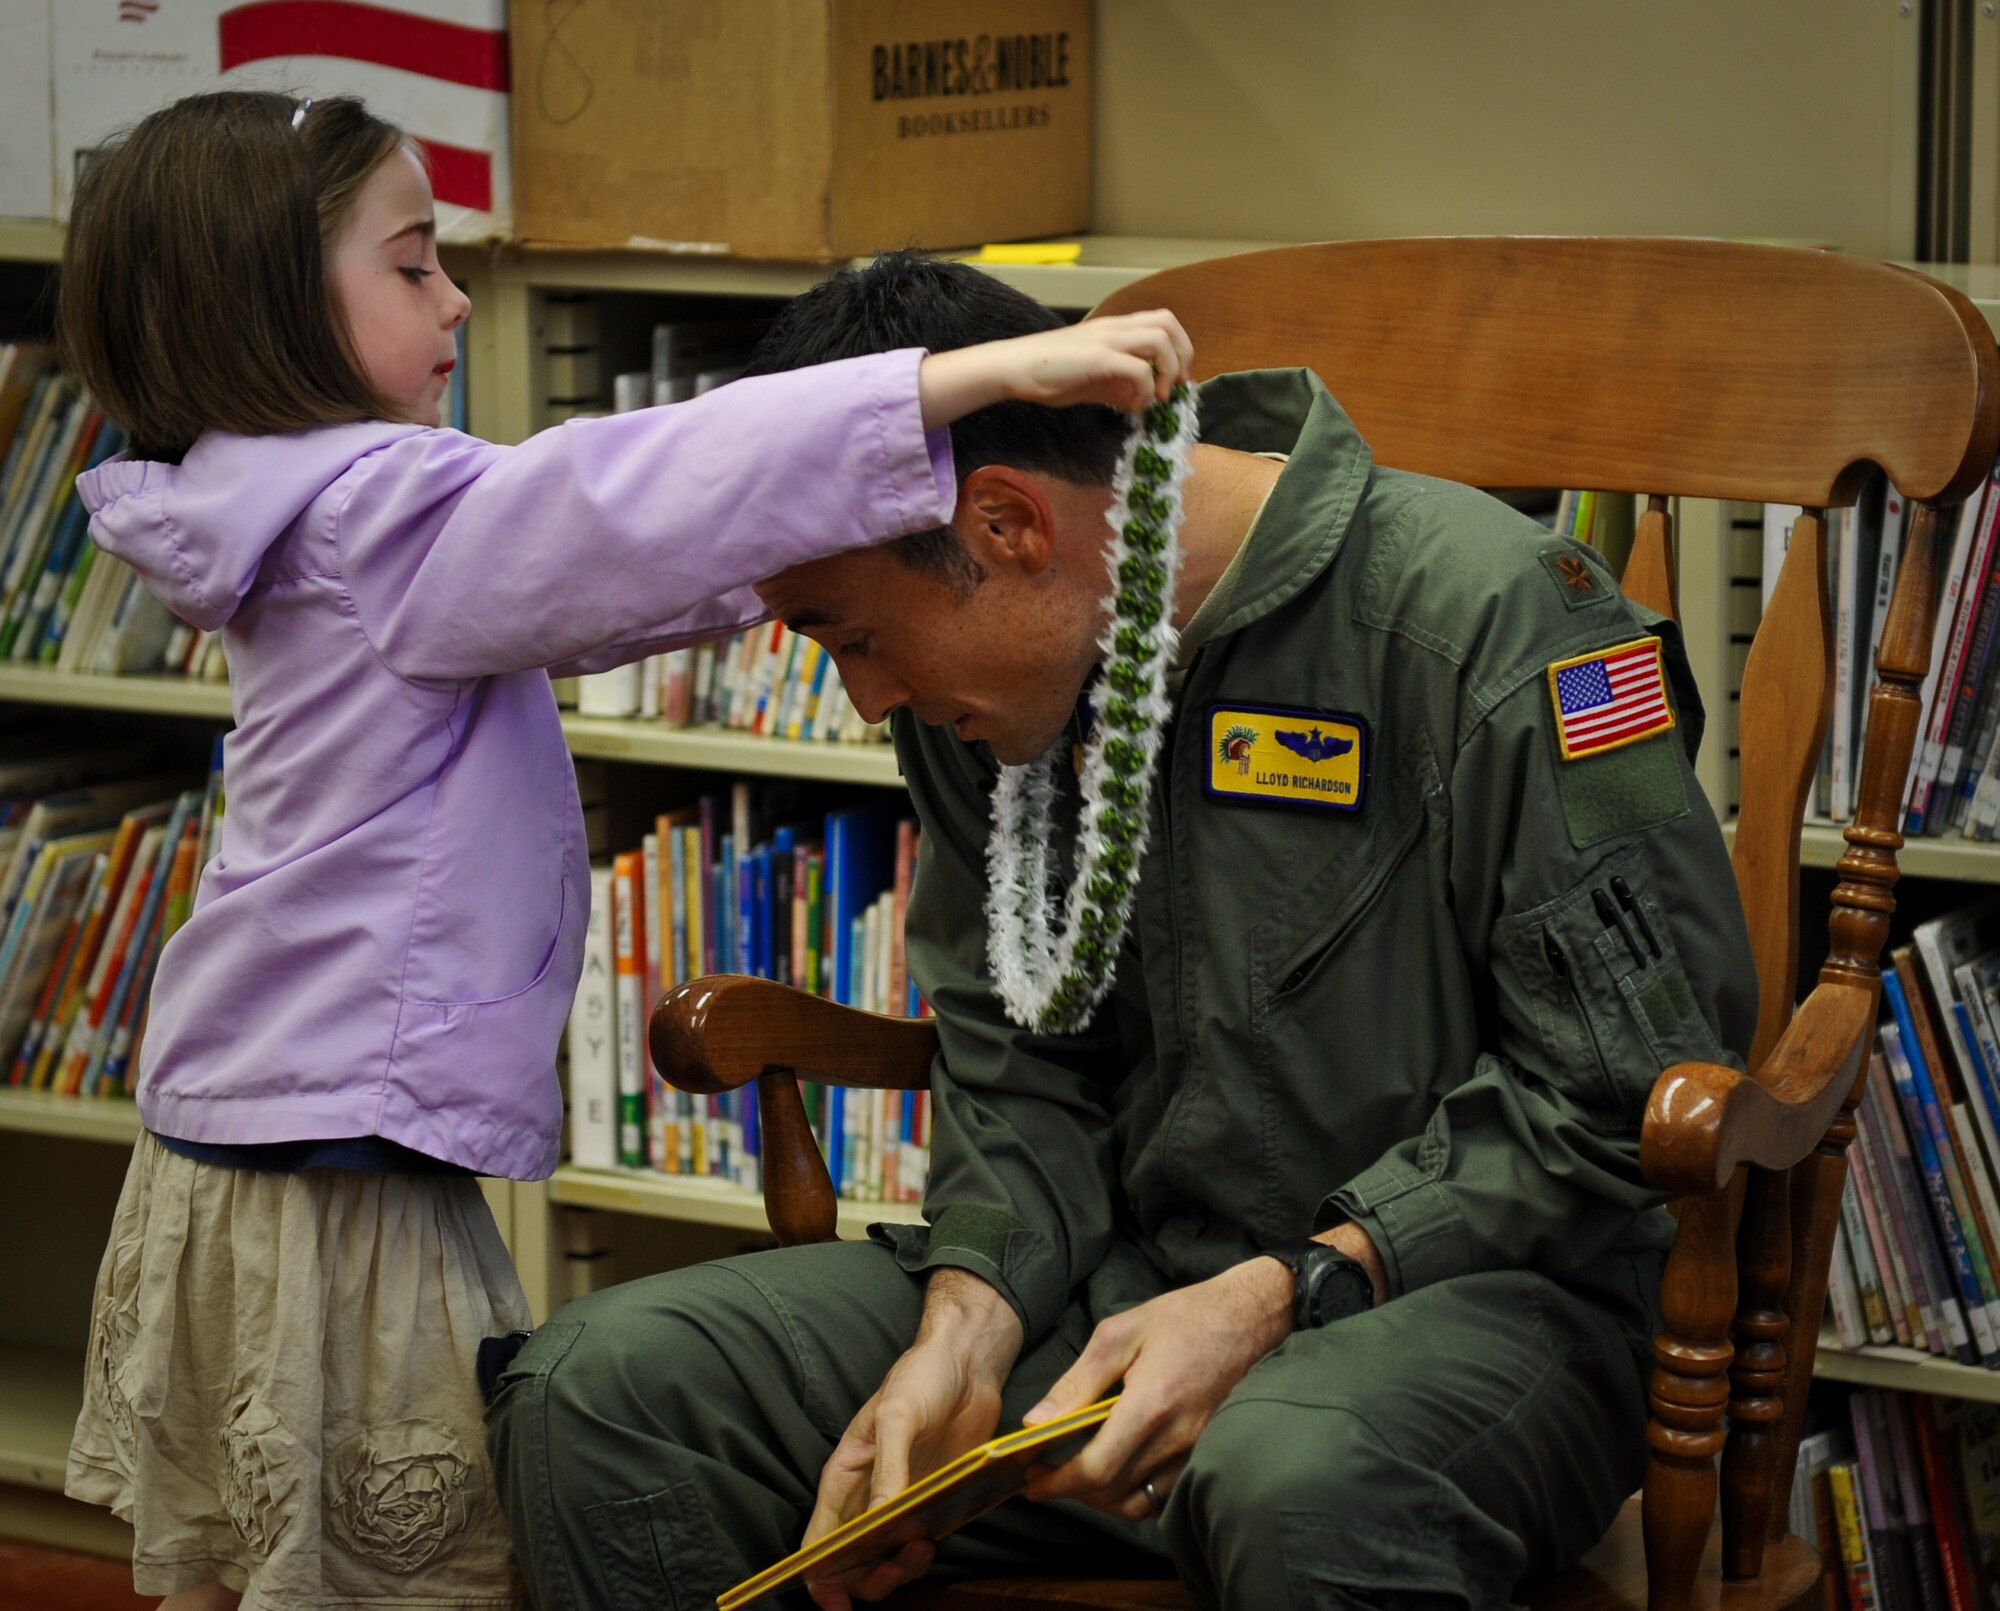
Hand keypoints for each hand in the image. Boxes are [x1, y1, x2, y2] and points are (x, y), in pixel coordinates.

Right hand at [803, 1270, 1024, 1609]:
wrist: (966, 1361)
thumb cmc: (921, 1376)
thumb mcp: (898, 1415)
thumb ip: (887, 1469)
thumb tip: (877, 1523)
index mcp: (844, 1475)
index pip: (818, 1539)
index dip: (818, 1576)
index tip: (835, 1600)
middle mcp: (866, 1495)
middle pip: (851, 1561)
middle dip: (866, 1579)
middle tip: (892, 1568)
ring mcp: (900, 1501)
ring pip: (885, 1559)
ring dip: (897, 1570)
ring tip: (919, 1551)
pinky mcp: (932, 1501)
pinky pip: (918, 1544)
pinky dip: (921, 1556)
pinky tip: (934, 1541)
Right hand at [918, 310, 1194, 427]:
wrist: (1015, 368)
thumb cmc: (1049, 373)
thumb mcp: (1092, 379)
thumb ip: (1119, 385)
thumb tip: (1141, 400)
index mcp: (1115, 328)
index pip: (1163, 323)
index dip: (1179, 350)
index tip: (1175, 381)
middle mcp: (1115, 328)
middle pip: (1169, 323)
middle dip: (1182, 356)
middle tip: (1175, 387)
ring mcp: (1107, 340)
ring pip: (1160, 341)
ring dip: (1168, 371)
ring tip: (1158, 398)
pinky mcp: (1098, 358)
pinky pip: (1139, 370)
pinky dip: (1146, 390)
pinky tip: (1134, 406)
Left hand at [1018, 1258, 1294, 1520]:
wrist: (1248, 1319)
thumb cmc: (1182, 1319)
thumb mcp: (1119, 1334)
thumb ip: (1076, 1382)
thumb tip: (1036, 1422)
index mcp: (1150, 1406)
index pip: (1096, 1469)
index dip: (1058, 1482)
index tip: (1032, 1479)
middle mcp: (1176, 1439)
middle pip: (1113, 1493)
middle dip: (1072, 1491)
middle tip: (1045, 1472)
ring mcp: (1195, 1452)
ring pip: (1138, 1502)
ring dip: (1101, 1497)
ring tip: (1078, 1473)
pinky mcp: (1205, 1454)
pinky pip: (1162, 1494)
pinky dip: (1132, 1492)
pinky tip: (1117, 1467)